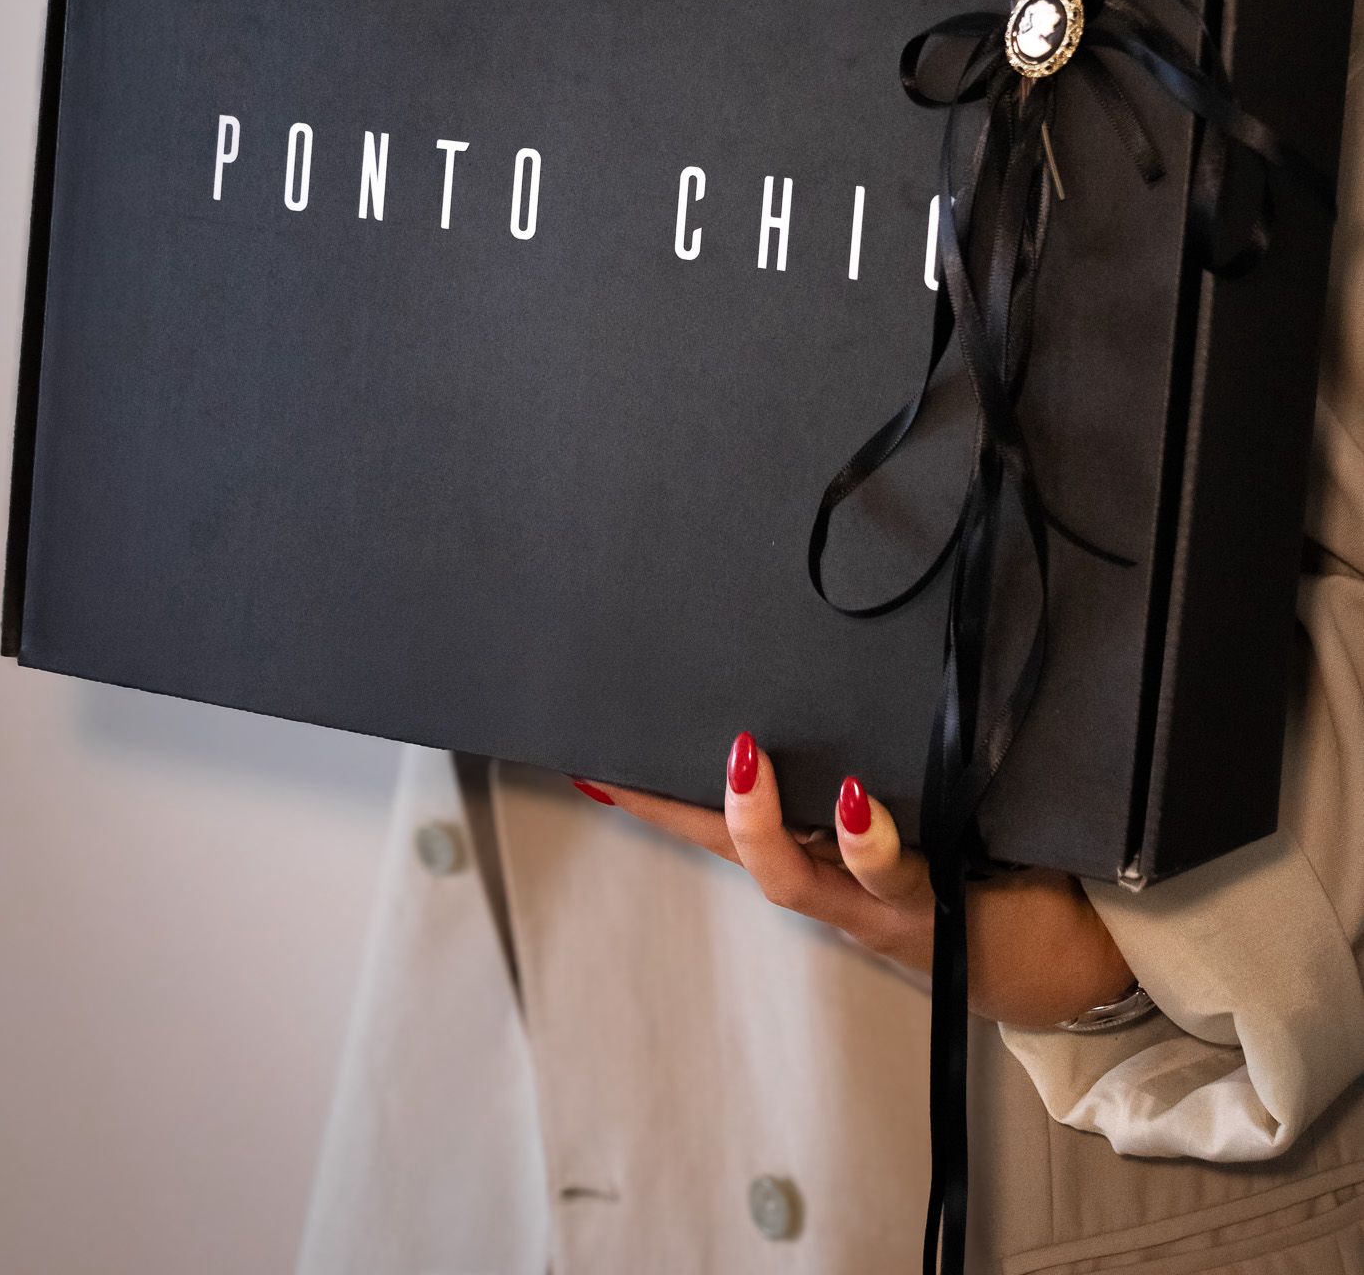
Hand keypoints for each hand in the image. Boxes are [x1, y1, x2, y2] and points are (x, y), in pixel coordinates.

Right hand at [570, 731, 1138, 1028]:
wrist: (1053, 955)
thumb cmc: (968, 872)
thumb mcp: (898, 817)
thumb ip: (854, 764)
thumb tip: (805, 689)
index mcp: (819, 857)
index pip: (721, 830)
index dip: (655, 803)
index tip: (592, 765)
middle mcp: (838, 885)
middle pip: (753, 858)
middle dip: (695, 810)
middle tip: (641, 768)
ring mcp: (881, 899)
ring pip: (812, 871)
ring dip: (774, 825)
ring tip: (748, 767)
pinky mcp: (937, 898)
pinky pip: (901, 871)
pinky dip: (876, 840)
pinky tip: (860, 801)